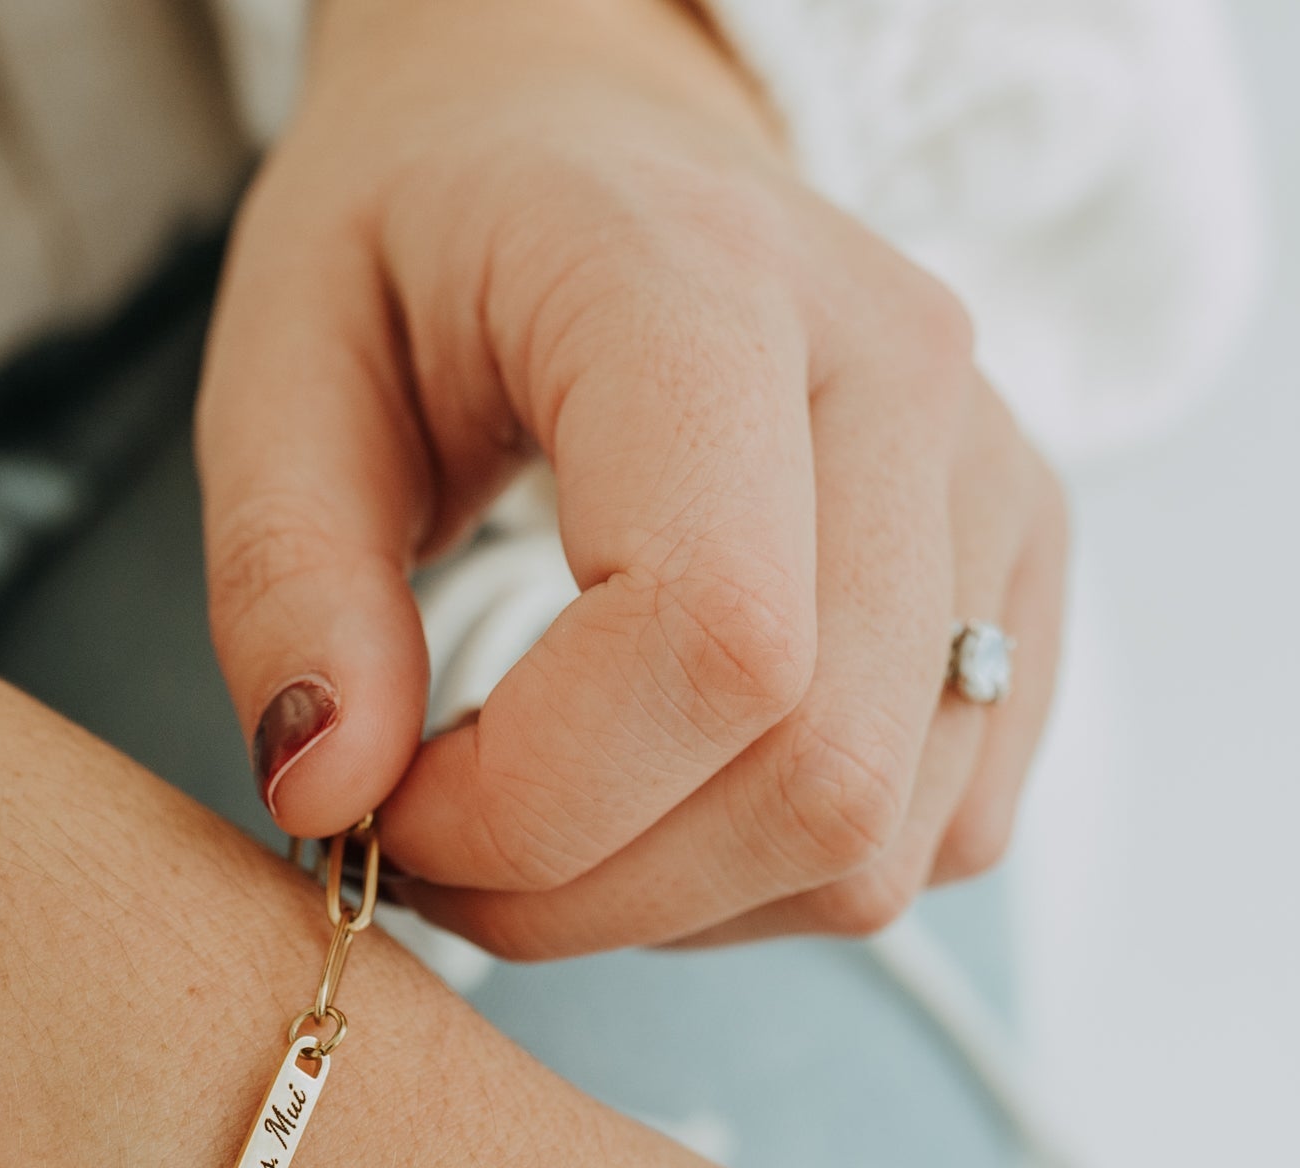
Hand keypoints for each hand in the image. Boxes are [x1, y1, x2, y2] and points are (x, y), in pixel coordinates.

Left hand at [202, 0, 1065, 956]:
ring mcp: (991, 479)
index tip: (381, 807)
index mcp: (703, 282)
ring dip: (673, 902)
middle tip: (432, 846)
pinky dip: (773, 879)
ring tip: (534, 813)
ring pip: (881, 836)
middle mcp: (900, 373)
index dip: (535, 801)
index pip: (713, 635)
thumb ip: (285, 580)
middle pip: (815, 771)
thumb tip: (332, 790)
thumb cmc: (425, 236)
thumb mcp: (278, 364)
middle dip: (587, 887)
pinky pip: (939, 831)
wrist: (583, 132)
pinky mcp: (1021, 577)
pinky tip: (654, 797)